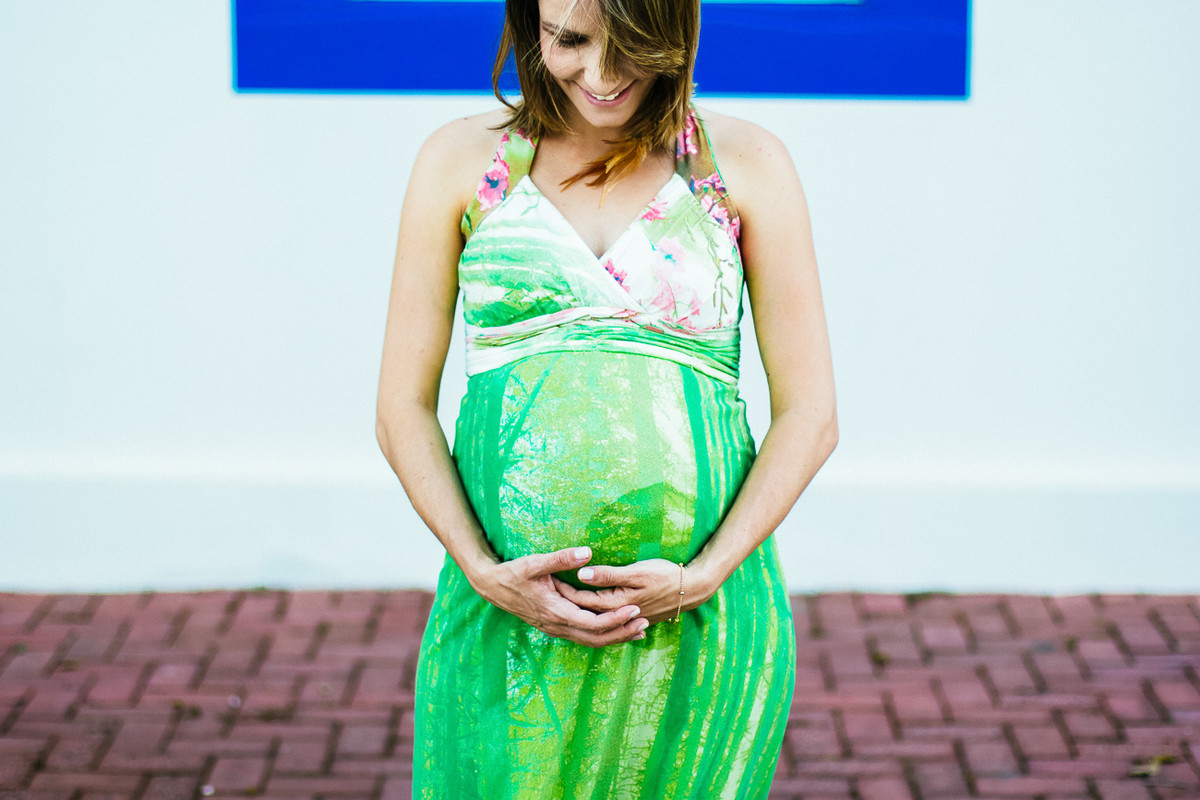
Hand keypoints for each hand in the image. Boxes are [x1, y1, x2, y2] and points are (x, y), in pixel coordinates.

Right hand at [472, 546, 649, 646]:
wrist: (491, 587)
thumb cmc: (513, 573)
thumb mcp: (535, 562)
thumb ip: (562, 558)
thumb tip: (587, 552)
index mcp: (556, 611)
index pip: (593, 623)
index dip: (616, 619)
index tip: (635, 609)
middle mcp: (557, 625)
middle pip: (596, 638)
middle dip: (621, 632)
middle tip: (645, 624)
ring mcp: (555, 629)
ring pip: (590, 641)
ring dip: (614, 638)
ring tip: (637, 631)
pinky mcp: (554, 627)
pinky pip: (582, 637)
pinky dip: (601, 636)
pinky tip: (614, 630)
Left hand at [555, 558, 712, 625]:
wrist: (693, 588)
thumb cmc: (666, 575)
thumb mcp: (637, 572)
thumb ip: (608, 575)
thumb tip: (583, 573)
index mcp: (616, 603)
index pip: (582, 599)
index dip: (564, 590)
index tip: (548, 579)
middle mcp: (618, 615)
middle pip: (585, 612)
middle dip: (567, 601)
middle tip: (548, 588)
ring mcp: (626, 618)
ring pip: (595, 619)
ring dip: (579, 611)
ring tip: (561, 601)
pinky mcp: (634, 617)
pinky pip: (607, 622)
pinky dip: (594, 618)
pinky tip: (586, 616)